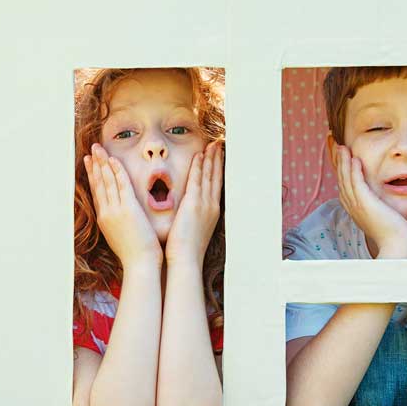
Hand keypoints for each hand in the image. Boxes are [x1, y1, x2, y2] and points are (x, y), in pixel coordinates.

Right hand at [86, 144, 161, 270]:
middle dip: (94, 165)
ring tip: (98, 149)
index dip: (92, 176)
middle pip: (98, 184)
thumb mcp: (120, 238)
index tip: (89, 163)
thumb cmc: (135, 255)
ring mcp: (116, 210)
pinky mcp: (128, 209)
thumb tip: (120, 219)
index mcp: (104, 220)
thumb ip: (118, 224)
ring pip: (107, 181)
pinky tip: (113, 160)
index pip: (97, 193)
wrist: (140, 265)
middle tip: (91, 150)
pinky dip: (117, 171)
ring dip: (103, 163)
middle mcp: (106, 213)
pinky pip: (122, 185)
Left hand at [165, 141, 222, 267]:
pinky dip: (199, 166)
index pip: (216, 186)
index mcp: (212, 213)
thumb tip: (189, 214)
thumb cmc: (186, 251)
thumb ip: (193, 219)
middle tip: (220, 145)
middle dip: (218, 160)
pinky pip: (197, 180)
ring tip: (214, 144)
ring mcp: (204, 204)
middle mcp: (211, 206)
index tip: (218, 157)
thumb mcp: (194, 232)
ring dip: (211, 158)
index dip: (217, 170)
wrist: (186, 261)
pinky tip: (199, 155)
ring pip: (209, 175)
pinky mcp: (194, 204)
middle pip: (216, 177)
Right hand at [332, 141, 406, 259]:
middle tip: (331, 143)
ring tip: (340, 146)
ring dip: (342, 161)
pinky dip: (353, 171)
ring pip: (345, 179)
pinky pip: (356, 184)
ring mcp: (358, 206)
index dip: (340, 167)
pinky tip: (353, 158)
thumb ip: (384, 205)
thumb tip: (389, 200)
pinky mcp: (366, 204)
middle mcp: (353, 206)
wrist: (400, 248)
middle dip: (336, 160)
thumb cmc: (399, 235)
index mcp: (356, 208)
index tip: (340, 152)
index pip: (344, 183)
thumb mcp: (387, 216)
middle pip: (340, 178)